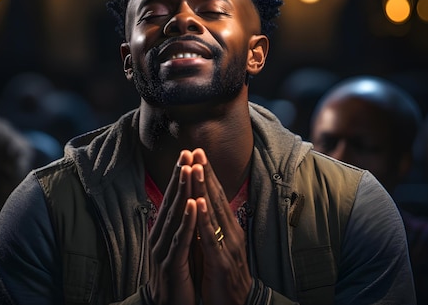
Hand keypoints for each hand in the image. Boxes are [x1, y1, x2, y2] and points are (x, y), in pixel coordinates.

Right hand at [147, 150, 197, 304]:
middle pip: (171, 201)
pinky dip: (186, 220)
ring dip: (182, 191)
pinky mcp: (172, 265)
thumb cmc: (175, 278)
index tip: (187, 154)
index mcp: (163, 232)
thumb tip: (188, 205)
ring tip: (188, 168)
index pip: (172, 199)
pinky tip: (192, 204)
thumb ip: (181, 228)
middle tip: (187, 151)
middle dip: (180, 176)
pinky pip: (180, 239)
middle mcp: (160, 237)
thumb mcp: (178, 248)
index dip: (179, 177)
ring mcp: (163, 250)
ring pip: (174, 215)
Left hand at [190, 148, 252, 304]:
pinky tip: (198, 203)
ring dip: (204, 187)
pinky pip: (211, 237)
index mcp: (229, 228)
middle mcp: (231, 232)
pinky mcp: (221, 262)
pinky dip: (205, 218)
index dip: (206, 175)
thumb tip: (199, 207)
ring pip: (214, 212)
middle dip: (205, 173)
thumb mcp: (218, 247)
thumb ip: (211, 228)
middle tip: (196, 150)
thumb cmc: (224, 277)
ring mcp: (228, 246)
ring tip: (195, 167)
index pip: (216, 196)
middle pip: (216, 197)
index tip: (196, 154)